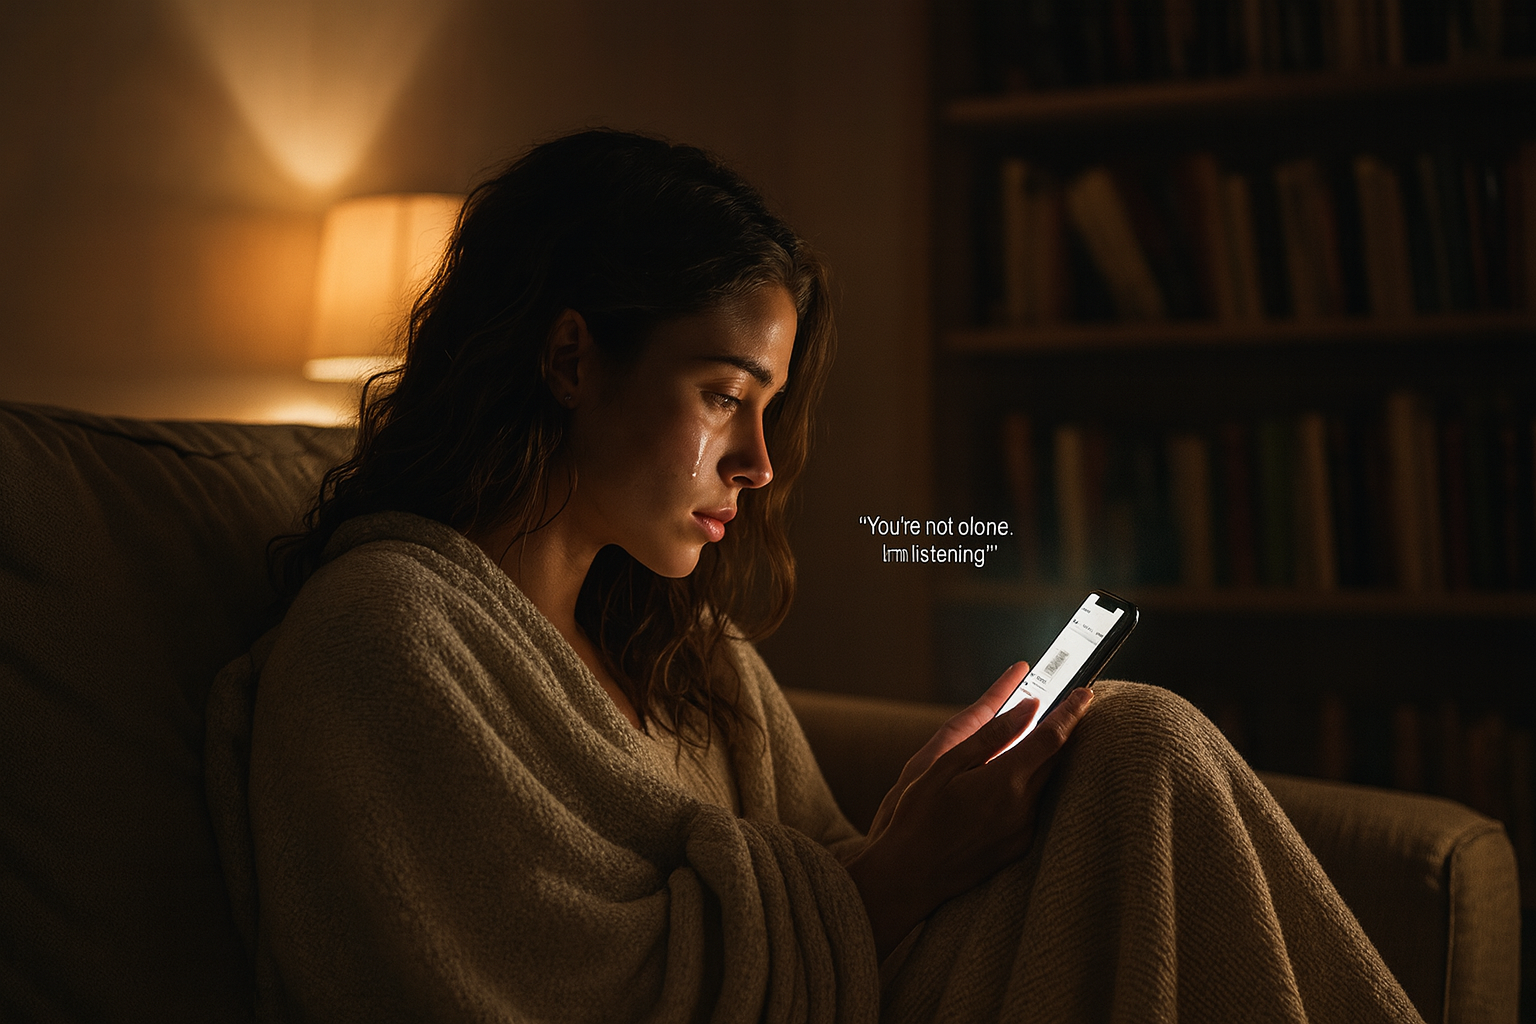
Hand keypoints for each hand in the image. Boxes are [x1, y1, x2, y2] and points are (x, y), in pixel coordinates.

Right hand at [844, 665, 1094, 958]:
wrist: (911, 875)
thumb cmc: (919, 815)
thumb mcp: (947, 765)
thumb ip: (992, 735)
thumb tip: (1028, 708)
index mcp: (1004, 781)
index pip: (1052, 738)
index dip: (1071, 712)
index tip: (1085, 692)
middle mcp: (1023, 807)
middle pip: (1057, 759)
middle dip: (1063, 732)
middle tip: (1062, 708)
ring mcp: (1024, 830)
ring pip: (1046, 782)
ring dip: (1045, 759)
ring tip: (1032, 740)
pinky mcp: (1020, 846)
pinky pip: (1034, 806)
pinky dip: (1031, 785)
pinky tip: (1010, 780)